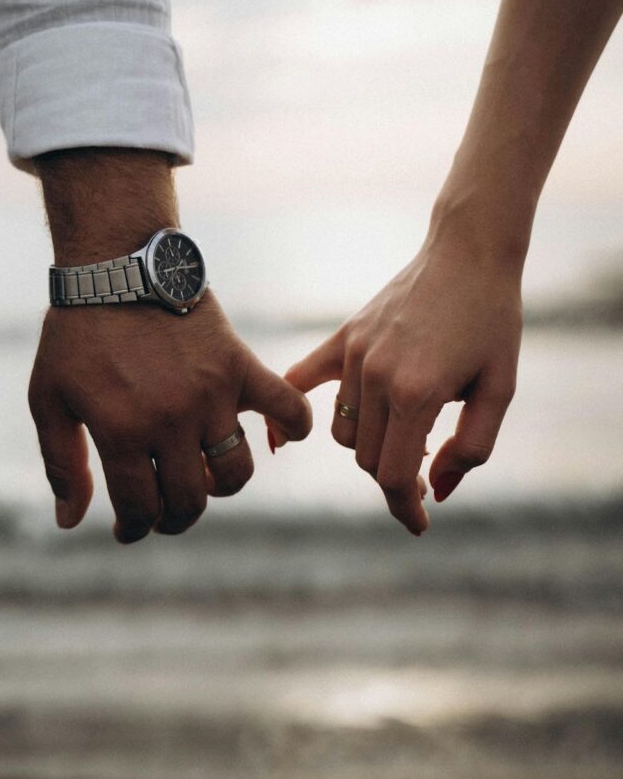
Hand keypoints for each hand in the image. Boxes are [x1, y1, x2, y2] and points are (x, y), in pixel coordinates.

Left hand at [29, 289, 311, 541]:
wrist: (119, 266)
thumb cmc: (78, 333)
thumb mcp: (49, 398)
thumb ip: (61, 463)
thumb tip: (72, 522)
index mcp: (122, 430)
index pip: (141, 508)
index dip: (134, 527)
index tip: (130, 527)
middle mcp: (172, 420)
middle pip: (190, 501)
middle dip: (174, 519)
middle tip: (163, 510)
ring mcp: (212, 394)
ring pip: (235, 472)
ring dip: (220, 487)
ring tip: (201, 475)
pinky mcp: (240, 366)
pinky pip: (287, 407)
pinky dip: (293, 427)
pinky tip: (277, 438)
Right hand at [281, 235, 521, 533]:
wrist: (468, 254)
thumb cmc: (492, 322)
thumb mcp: (500, 389)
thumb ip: (472, 448)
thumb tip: (438, 490)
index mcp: (417, 394)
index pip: (396, 476)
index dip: (407, 508)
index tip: (420, 524)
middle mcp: (377, 376)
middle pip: (369, 459)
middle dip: (397, 475)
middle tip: (429, 468)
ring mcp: (355, 354)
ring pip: (347, 432)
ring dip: (372, 446)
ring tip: (407, 430)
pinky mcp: (345, 337)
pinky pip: (301, 380)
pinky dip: (286, 413)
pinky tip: (278, 442)